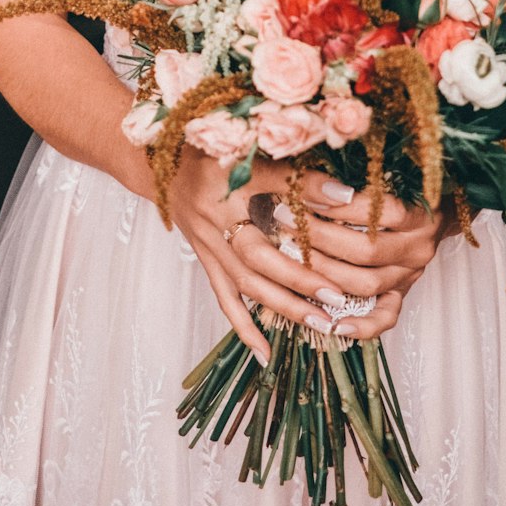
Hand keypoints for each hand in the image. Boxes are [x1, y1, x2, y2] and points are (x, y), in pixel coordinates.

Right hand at [168, 149, 372, 365]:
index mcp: (226, 194)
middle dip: (298, 285)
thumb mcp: (250, 153)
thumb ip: (296, 175)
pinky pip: (225, 299)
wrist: (160, 163)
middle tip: (337, 303)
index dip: (302, 241)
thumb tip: (345, 194)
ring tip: (320, 325)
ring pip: (245, 286)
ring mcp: (209, 247)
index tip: (337, 264)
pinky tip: (265, 352)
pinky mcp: (207, 261)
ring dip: (281, 307)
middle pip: (257, 265)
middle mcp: (215, 226)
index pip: (266, 227)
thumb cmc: (211, 154)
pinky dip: (244, 326)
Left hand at [272, 174, 459, 341]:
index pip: (378, 211)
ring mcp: (410, 275)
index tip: (302, 195)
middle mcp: (418, 248)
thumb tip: (315, 179)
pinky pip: (384, 318)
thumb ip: (359, 177)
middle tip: (284, 221)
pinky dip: (359, 326)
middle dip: (319, 237)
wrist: (437, 212)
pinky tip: (331, 324)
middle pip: (366, 251)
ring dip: (323, 273)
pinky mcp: (402, 295)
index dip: (337, 205)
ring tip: (288, 256)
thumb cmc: (402, 187)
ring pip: (366, 285)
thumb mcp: (387, 174)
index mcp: (419, 214)